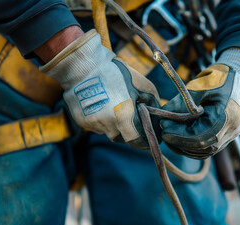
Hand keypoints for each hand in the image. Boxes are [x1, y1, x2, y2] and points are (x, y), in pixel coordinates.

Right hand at [41, 29, 160, 148]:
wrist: (84, 66)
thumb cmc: (117, 73)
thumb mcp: (142, 85)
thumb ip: (152, 103)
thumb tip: (156, 116)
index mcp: (123, 117)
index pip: (136, 141)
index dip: (143, 141)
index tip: (147, 138)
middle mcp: (108, 124)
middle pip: (122, 138)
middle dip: (129, 132)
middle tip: (131, 119)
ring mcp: (93, 124)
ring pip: (109, 132)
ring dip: (115, 125)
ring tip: (115, 108)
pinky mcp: (83, 121)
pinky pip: (97, 127)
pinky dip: (103, 120)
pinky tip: (103, 105)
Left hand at [160, 64, 239, 158]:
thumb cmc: (221, 78)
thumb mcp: (200, 86)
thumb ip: (182, 102)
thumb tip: (163, 117)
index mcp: (226, 117)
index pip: (199, 137)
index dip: (178, 136)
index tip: (163, 126)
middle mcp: (231, 131)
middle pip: (201, 148)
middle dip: (178, 141)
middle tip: (164, 128)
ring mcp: (230, 136)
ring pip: (204, 152)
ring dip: (183, 146)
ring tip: (170, 132)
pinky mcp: (226, 138)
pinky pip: (207, 149)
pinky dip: (191, 146)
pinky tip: (180, 136)